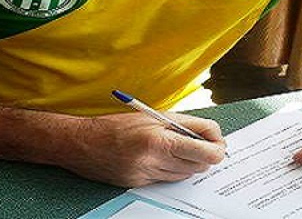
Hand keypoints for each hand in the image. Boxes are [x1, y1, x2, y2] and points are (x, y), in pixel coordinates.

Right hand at [53, 111, 225, 186]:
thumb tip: (211, 132)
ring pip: (185, 175)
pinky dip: (172, 169)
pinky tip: (164, 157)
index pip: (204, 152)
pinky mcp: (140, 185)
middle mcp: (153, 161)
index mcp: (159, 140)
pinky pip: (167, 180)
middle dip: (206, 155)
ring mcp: (146, 176)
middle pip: (199, 166)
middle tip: (205, 143)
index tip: (218, 142)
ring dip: (189, 162)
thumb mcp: (154, 116)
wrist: (83, 143)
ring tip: (182, 148)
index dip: (217, 148)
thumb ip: (185, 124)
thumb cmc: (117, 124)